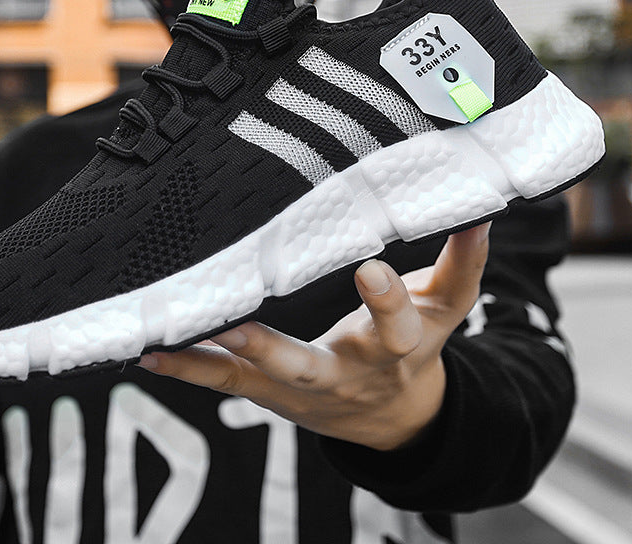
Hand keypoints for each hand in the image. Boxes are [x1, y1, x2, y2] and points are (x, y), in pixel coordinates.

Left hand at [137, 223, 490, 450]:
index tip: (370, 267)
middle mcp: (343, 376)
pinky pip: (222, 383)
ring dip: (211, 361)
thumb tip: (483, 210)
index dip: (387, 300)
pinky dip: (186, 368)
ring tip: (167, 339)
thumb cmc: (415, 349)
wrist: (390, 420)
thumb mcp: (446, 311)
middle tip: (238, 327)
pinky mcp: (266, 393)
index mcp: (394, 349)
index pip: (397, 325)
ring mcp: (298, 390)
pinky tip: (148, 352)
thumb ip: (463, 263)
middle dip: (277, 353)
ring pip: (253, 380)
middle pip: (309, 369)